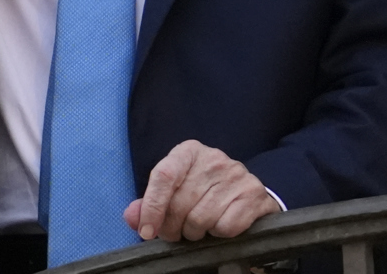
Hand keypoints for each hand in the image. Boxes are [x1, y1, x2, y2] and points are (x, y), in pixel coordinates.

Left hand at [123, 140, 279, 241]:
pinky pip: (226, 227)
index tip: (147, 231)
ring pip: (201, 219)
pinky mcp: (253, 194)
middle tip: (175, 233)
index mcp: (188, 152)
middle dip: (172, 228)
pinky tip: (219, 225)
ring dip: (195, 233)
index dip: (152, 207)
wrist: (247, 190)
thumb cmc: (204, 190)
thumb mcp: (176, 189)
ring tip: (198, 228)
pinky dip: (219, 234)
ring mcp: (236, 175)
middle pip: (180, 203)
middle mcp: (213, 158)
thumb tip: (133, 217)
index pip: (164, 176)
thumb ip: (150, 203)